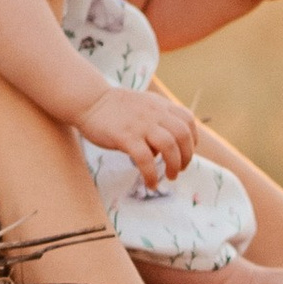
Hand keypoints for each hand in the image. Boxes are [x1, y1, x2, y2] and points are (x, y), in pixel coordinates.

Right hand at [78, 84, 198, 184]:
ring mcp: (141, 125)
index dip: (192, 139)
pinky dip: (151, 174)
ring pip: (169, 146)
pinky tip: (151, 183)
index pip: (187, 120)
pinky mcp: (126, 136)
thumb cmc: (114, 108)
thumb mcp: (143, 106)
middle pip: (182, 135)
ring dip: (174, 166)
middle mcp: (154, 114)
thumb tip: (163, 148)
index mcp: (160, 106)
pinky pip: (145, 159)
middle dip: (186, 156)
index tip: (187, 152)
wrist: (89, 100)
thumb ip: (157, 119)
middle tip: (180, 170)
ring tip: (170, 177)